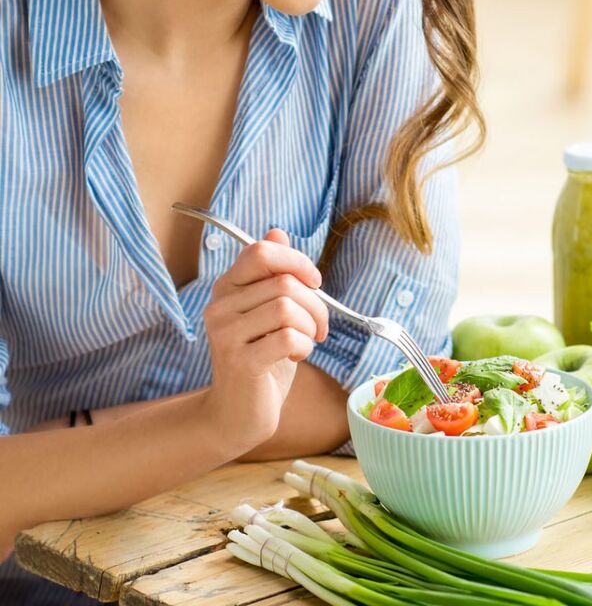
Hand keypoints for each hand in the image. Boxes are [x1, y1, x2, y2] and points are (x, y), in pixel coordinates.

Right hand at [201, 229, 329, 448]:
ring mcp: (226, 335)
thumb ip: (272, 275)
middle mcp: (220, 307)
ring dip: (311, 326)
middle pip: (284, 282)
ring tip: (306, 342)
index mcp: (228, 289)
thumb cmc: (261, 359)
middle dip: (316, 304)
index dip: (297, 261)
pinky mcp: (239, 362)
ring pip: (287, 308)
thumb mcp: (270, 312)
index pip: (261, 252)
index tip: (314, 283)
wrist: (238, 413)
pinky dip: (304, 347)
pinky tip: (296, 357)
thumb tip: (277, 232)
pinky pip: (289, 338)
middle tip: (319, 327)